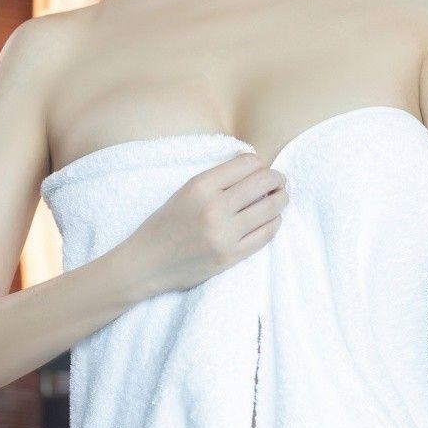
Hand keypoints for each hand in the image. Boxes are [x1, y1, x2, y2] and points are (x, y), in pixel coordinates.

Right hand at [127, 151, 287, 294]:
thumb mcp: (185, 191)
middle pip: (264, 182)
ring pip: (271, 208)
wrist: (146, 263)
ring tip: (279, 199)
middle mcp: (214, 207)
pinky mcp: (231, 256)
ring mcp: (224, 234)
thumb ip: (217, 179)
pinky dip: (274, 223)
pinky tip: (272, 220)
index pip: (248, 163)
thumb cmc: (166, 225)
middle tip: (279, 182)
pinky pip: (266, 234)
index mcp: (200, 186)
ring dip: (281, 200)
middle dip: (277, 179)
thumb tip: (254, 165)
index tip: (262, 170)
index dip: (261, 164)